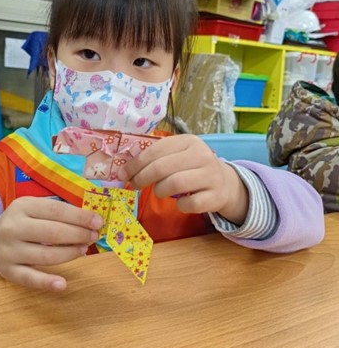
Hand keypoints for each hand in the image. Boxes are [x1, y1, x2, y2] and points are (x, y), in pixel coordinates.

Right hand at [0, 197, 102, 291]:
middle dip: (78, 234)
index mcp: (22, 207)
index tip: (98, 222)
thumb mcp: (33, 207)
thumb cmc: (22, 222)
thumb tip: (90, 219)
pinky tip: (62, 284)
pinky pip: (30, 278)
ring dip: (70, 253)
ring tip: (83, 249)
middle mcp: (12, 228)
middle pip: (52, 233)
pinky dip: (46, 282)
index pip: (56, 211)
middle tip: (94, 236)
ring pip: (46, 255)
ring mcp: (9, 251)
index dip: (80, 217)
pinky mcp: (8, 271)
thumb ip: (57, 211)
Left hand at [118, 134, 248, 224]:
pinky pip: (189, 204)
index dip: (136, 163)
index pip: (156, 150)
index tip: (123, 173)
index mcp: (189, 141)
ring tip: (160, 191)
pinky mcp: (215, 196)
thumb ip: (155, 158)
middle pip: (162, 168)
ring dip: (160, 191)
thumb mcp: (177, 155)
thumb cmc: (192, 168)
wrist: (223, 183)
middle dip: (142, 178)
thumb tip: (125, 169)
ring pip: (174, 184)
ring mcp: (211, 176)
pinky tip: (180, 202)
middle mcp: (202, 155)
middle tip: (134, 185)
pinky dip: (180, 206)